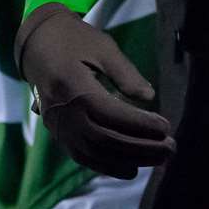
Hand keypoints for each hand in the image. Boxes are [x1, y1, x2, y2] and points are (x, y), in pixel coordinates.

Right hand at [15, 3, 174, 178]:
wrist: (38, 45)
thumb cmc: (75, 40)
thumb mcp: (103, 47)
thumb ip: (126, 74)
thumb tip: (149, 96)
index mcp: (73, 86)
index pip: (111, 114)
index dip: (139, 124)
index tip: (166, 127)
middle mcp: (63, 111)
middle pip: (104, 139)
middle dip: (140, 147)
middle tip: (170, 148)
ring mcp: (57, 125)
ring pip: (94, 153)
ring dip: (128, 160)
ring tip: (158, 159)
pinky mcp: (56, 132)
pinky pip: (81, 156)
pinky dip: (106, 165)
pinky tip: (130, 168)